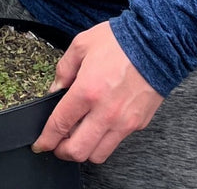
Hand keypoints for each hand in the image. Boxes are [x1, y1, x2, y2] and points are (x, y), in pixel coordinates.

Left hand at [31, 21, 161, 163]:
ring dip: (84, 151)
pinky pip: (116, 142)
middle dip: (62, 152)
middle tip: (56, 144)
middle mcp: (105, 112)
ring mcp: (123, 122)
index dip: (46, 139)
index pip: (60, 125)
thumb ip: (64, 69)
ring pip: (98, 155)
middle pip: (78, 151)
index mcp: (87, 91)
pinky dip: (103, 141)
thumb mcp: (81, 44)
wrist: (156, 43)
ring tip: (77, 138)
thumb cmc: (119, 41)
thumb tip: (55, 90)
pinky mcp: (138, 124)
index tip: (40, 144)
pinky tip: (98, 126)